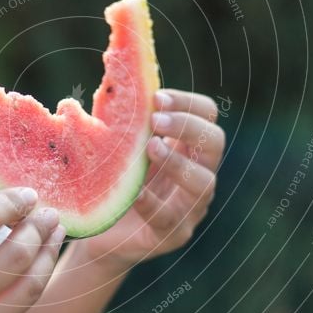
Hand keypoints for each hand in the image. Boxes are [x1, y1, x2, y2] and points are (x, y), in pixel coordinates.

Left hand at [82, 89, 225, 269]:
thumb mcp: (116, 145)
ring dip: (179, 162)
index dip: (188, 104)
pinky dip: (153, 204)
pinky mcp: (173, 235)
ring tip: (152, 148)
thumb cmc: (110, 178)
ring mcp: (190, 208)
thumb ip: (121, 118)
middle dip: (187, 127)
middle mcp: (197, 174)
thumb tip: (113, 77)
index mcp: (187, 147)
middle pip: (214, 143)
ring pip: (203, 183)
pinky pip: (170, 219)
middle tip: (156, 121)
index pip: (207, 116)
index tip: (158, 97)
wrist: (97, 228)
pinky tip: (135, 193)